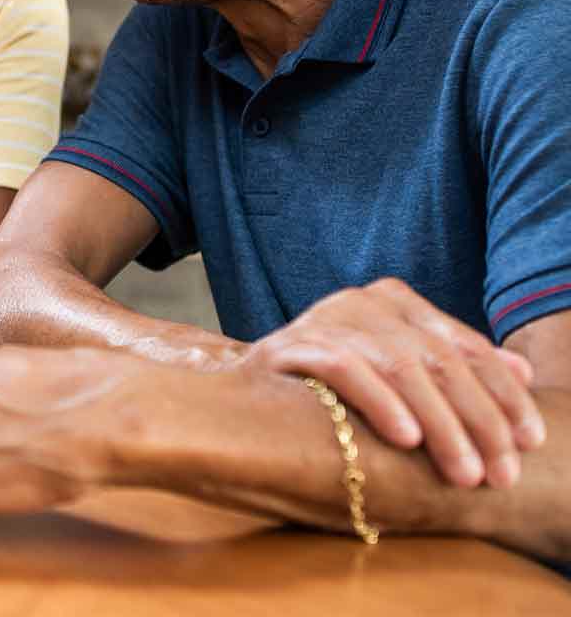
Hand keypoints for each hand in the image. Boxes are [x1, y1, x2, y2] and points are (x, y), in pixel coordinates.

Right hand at [243, 277, 545, 488]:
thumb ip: (454, 367)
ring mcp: (326, 318)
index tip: (530, 441)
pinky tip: (406, 439)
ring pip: (400, 366)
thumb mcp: (399, 373)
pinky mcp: (294, 344)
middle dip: (478, 420)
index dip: (504, 394)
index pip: (465, 345)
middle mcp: (363, 301)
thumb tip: (523, 371)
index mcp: (393, 300)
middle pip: (438, 359)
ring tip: (464, 471)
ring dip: (440, 424)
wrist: (244, 399)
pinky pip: (346, 370)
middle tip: (500, 473)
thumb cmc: (332, 392)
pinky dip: (381, 402)